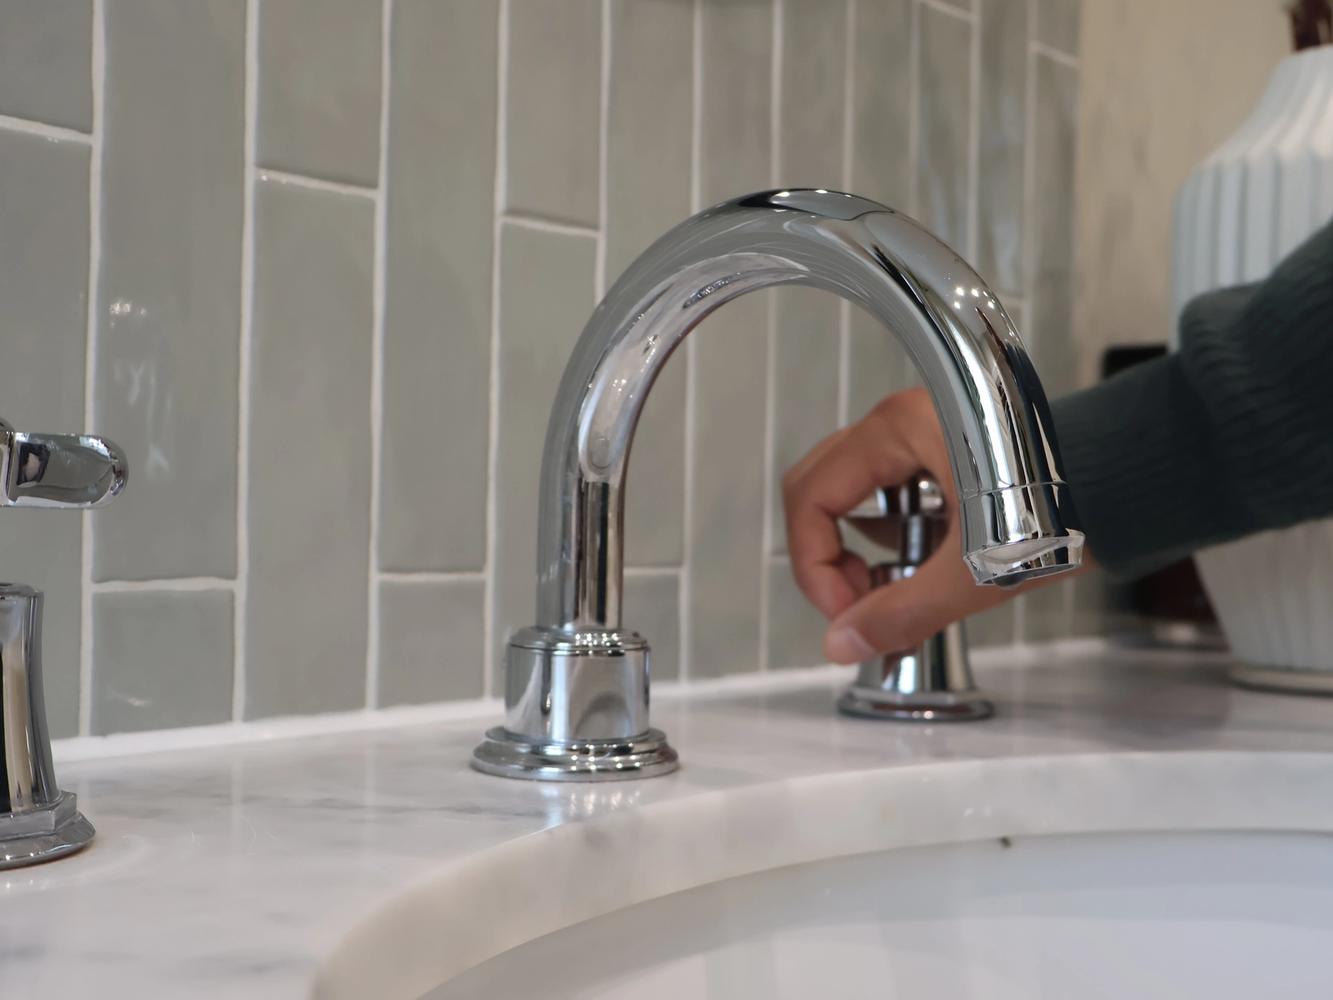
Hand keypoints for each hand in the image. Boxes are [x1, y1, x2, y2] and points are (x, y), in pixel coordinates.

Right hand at [781, 387, 1076, 662]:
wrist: (1129, 484)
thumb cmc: (1065, 506)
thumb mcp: (973, 572)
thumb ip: (899, 611)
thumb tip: (843, 643)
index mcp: (898, 431)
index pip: (811, 498)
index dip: (814, 565)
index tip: (846, 612)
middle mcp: (901, 423)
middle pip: (818, 489)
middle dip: (826, 557)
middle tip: (858, 603)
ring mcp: (920, 435)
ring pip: (850, 493)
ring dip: (856, 548)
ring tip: (892, 590)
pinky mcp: (942, 454)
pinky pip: (886, 493)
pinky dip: (887, 536)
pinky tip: (921, 570)